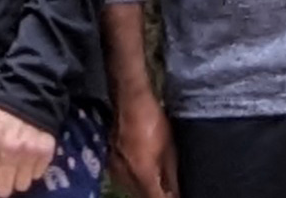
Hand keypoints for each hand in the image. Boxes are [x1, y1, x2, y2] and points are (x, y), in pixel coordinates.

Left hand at [0, 104, 54, 197]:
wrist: (30, 92)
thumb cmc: (1, 111)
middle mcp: (9, 149)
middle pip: (4, 188)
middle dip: (0, 187)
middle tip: (0, 180)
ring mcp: (29, 152)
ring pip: (22, 185)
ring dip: (17, 180)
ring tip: (15, 168)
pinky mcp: (46, 152)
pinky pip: (37, 175)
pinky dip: (32, 171)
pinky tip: (28, 159)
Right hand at [107, 83, 177, 197]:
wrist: (128, 98)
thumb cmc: (153, 120)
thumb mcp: (169, 149)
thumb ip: (170, 175)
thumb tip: (175, 193)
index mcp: (142, 172)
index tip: (175, 196)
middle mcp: (124, 174)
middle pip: (141, 196)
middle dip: (154, 195)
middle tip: (169, 191)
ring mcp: (114, 168)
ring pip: (131, 189)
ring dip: (144, 190)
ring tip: (158, 185)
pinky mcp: (110, 161)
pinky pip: (124, 179)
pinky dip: (135, 181)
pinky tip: (144, 176)